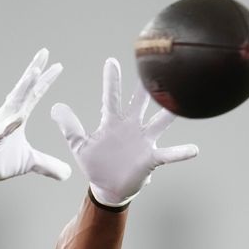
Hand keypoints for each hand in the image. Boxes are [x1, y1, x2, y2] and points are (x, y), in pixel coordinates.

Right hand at [0, 49, 71, 195]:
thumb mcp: (29, 163)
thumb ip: (49, 165)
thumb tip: (67, 173)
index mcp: (17, 117)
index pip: (34, 95)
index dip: (45, 80)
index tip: (58, 65)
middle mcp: (8, 115)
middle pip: (23, 90)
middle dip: (34, 70)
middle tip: (44, 52)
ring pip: (12, 104)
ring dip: (23, 88)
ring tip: (34, 73)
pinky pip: (1, 131)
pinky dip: (8, 125)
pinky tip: (17, 118)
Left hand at [51, 58, 198, 206]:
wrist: (108, 187)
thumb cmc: (95, 164)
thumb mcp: (79, 146)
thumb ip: (69, 127)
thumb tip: (55, 107)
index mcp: (112, 122)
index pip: (111, 97)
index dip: (111, 81)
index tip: (111, 61)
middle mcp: (131, 126)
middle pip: (140, 102)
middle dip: (146, 86)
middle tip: (156, 65)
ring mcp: (144, 140)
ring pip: (160, 122)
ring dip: (170, 113)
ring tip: (182, 103)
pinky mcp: (151, 158)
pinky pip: (169, 153)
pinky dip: (180, 152)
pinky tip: (194, 149)